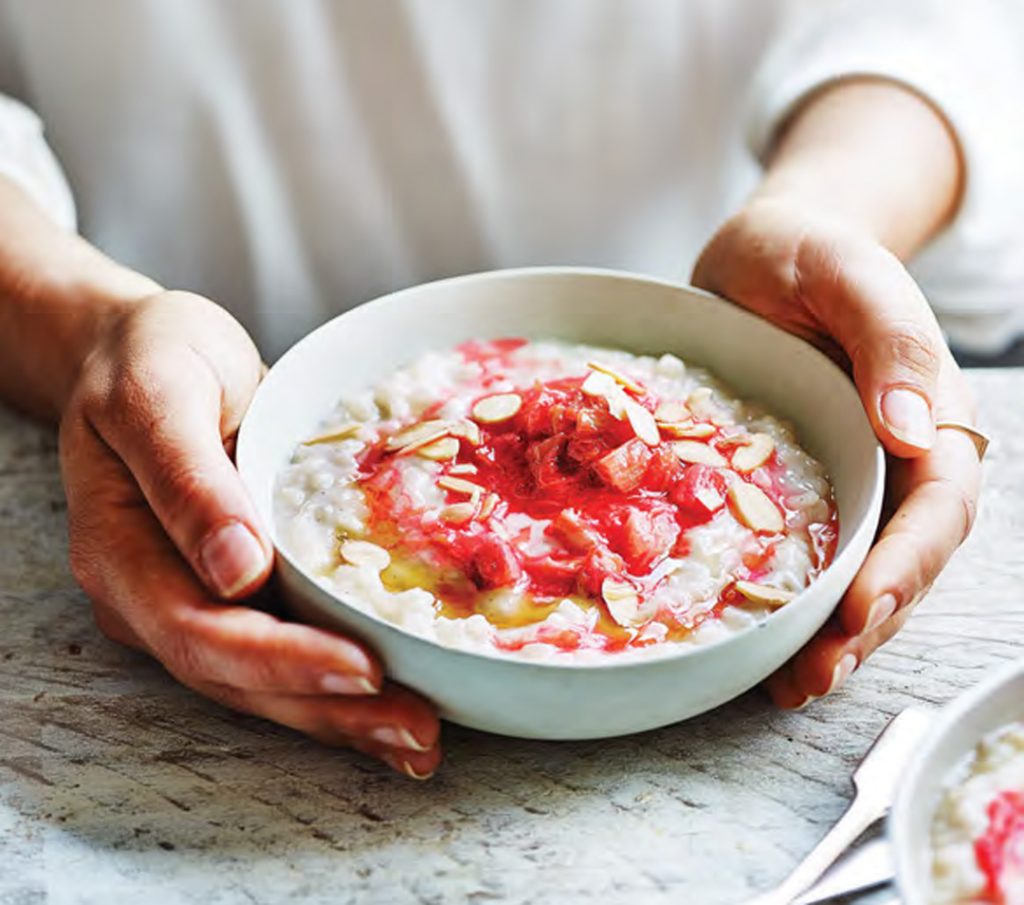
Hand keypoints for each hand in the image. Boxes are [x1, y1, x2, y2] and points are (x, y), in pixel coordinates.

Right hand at [60, 291, 440, 776]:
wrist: (145, 351)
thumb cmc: (149, 358)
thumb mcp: (158, 393)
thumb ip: (187, 479)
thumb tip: (236, 572)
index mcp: (121, 551)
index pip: (201, 630)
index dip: (283, 661)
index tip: (363, 668)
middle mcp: (152, 592)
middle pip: (237, 678)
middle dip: (329, 709)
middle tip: (420, 730)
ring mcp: (190, 597)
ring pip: (262, 683)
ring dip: (341, 717)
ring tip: (421, 741)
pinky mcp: (233, 590)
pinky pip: (282, 649)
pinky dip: (335, 686)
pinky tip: (390, 708)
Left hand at [693, 198, 980, 706]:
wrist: (760, 252)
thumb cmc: (804, 251)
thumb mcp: (845, 272)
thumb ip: (889, 340)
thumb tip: (916, 431)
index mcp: (927, 413)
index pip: (935, 508)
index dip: (904, 568)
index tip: (859, 612)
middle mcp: (895, 459)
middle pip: (903, 560)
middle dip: (866, 625)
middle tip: (812, 675)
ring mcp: (847, 478)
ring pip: (859, 571)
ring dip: (833, 634)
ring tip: (787, 684)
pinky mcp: (799, 487)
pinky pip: (806, 552)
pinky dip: (792, 601)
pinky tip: (759, 640)